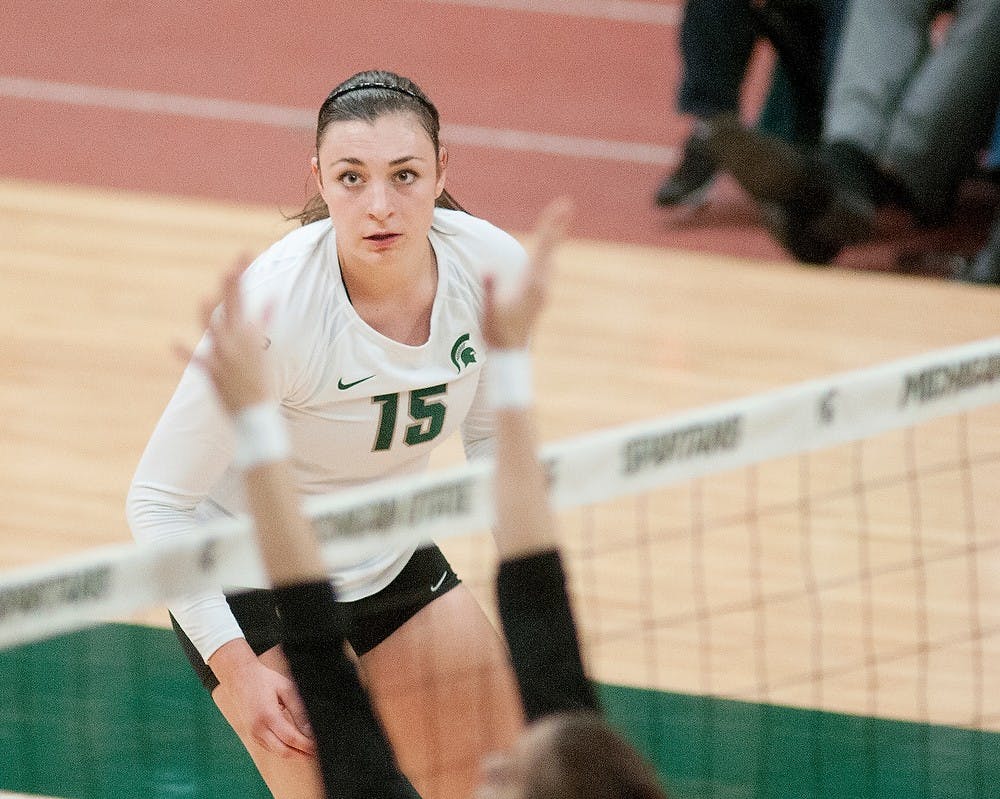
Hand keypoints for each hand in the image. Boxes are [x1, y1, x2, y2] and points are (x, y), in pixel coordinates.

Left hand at [178, 257, 271, 414]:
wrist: (254, 413)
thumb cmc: (260, 380)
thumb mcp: (262, 348)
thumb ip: (263, 321)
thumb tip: (270, 300)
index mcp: (248, 335)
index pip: (244, 299)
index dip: (241, 277)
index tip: (242, 255)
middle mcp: (236, 343)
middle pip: (232, 309)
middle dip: (232, 288)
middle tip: (232, 268)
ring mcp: (224, 356)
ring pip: (214, 330)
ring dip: (210, 315)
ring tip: (206, 299)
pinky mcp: (213, 372)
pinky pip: (197, 361)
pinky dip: (186, 354)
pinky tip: (173, 345)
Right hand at [222, 658, 315, 757]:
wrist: (240, 677)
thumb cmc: (264, 680)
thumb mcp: (286, 689)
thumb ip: (298, 710)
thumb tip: (309, 729)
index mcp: (268, 715)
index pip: (291, 738)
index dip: (306, 745)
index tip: (317, 747)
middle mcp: (258, 728)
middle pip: (283, 751)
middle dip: (301, 755)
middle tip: (315, 752)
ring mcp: (253, 733)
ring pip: (276, 751)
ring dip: (292, 753)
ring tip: (307, 750)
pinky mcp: (251, 734)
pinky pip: (269, 747)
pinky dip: (282, 749)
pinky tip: (293, 745)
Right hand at [482, 197, 572, 349]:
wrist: (510, 353)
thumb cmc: (498, 332)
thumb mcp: (490, 312)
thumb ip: (491, 290)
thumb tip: (488, 271)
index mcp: (532, 283)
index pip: (544, 248)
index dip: (552, 228)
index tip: (562, 210)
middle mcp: (542, 284)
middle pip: (550, 248)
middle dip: (555, 226)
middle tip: (566, 205)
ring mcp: (542, 289)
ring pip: (550, 257)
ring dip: (552, 236)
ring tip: (558, 217)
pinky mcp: (540, 293)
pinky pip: (546, 264)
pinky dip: (547, 249)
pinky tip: (547, 245)